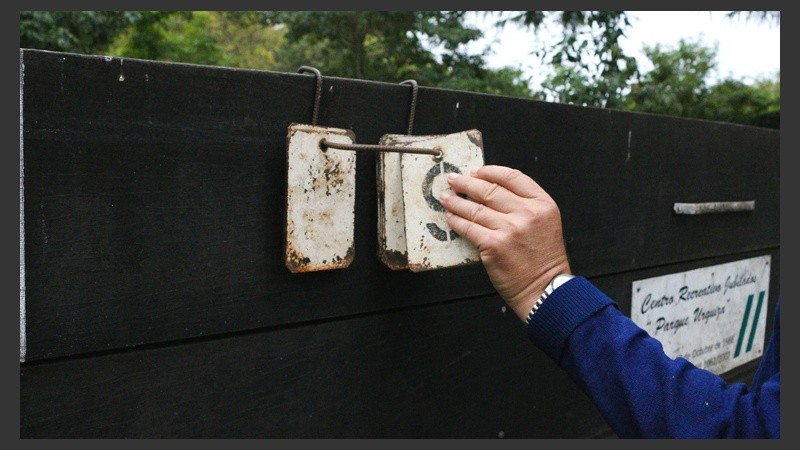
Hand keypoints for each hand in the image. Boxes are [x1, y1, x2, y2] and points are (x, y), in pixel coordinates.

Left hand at [439, 165, 570, 321]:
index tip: (477, 171)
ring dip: (456, 202)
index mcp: (543, 204)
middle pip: (490, 189)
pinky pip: (468, 228)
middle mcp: (527, 214)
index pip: (513, 177)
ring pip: (475, 209)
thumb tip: (491, 192)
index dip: (490, 171)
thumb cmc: (544, 261)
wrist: (545, 290)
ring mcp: (510, 229)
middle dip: (467, 183)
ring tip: (446, 197)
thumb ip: (526, 206)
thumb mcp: (546, 224)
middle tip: (454, 180)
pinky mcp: (493, 246)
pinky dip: (456, 221)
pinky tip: (450, 218)